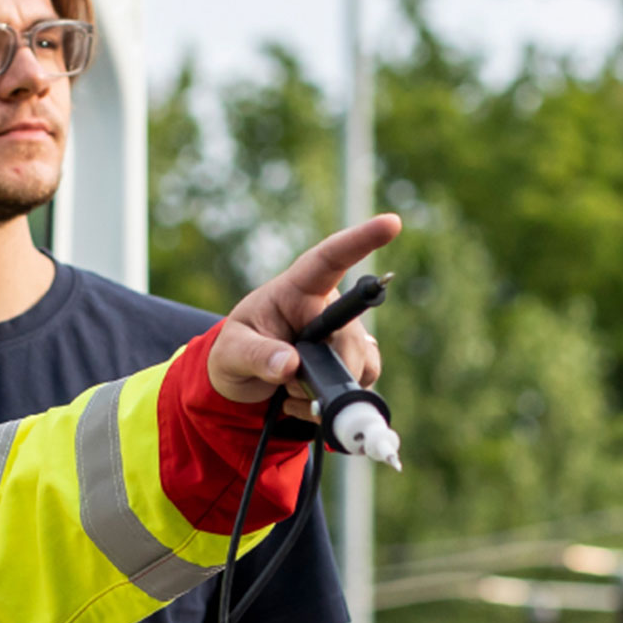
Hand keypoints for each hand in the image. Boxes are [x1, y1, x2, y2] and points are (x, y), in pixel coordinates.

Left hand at [207, 215, 398, 405]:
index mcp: (296, 289)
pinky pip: (364, 380)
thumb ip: (256, 356)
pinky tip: (305, 398)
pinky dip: (333, 399)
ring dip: (327, 385)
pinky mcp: (353, 358)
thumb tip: (289, 365)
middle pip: (350, 336)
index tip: (391, 223)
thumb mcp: (231, 354)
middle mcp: (326, 306)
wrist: (243, 383)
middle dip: (329, 368)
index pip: (330, 259)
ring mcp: (343, 333)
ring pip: (362, 361)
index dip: (361, 239)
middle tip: (292, 383)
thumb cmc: (234, 354)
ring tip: (290, 387)